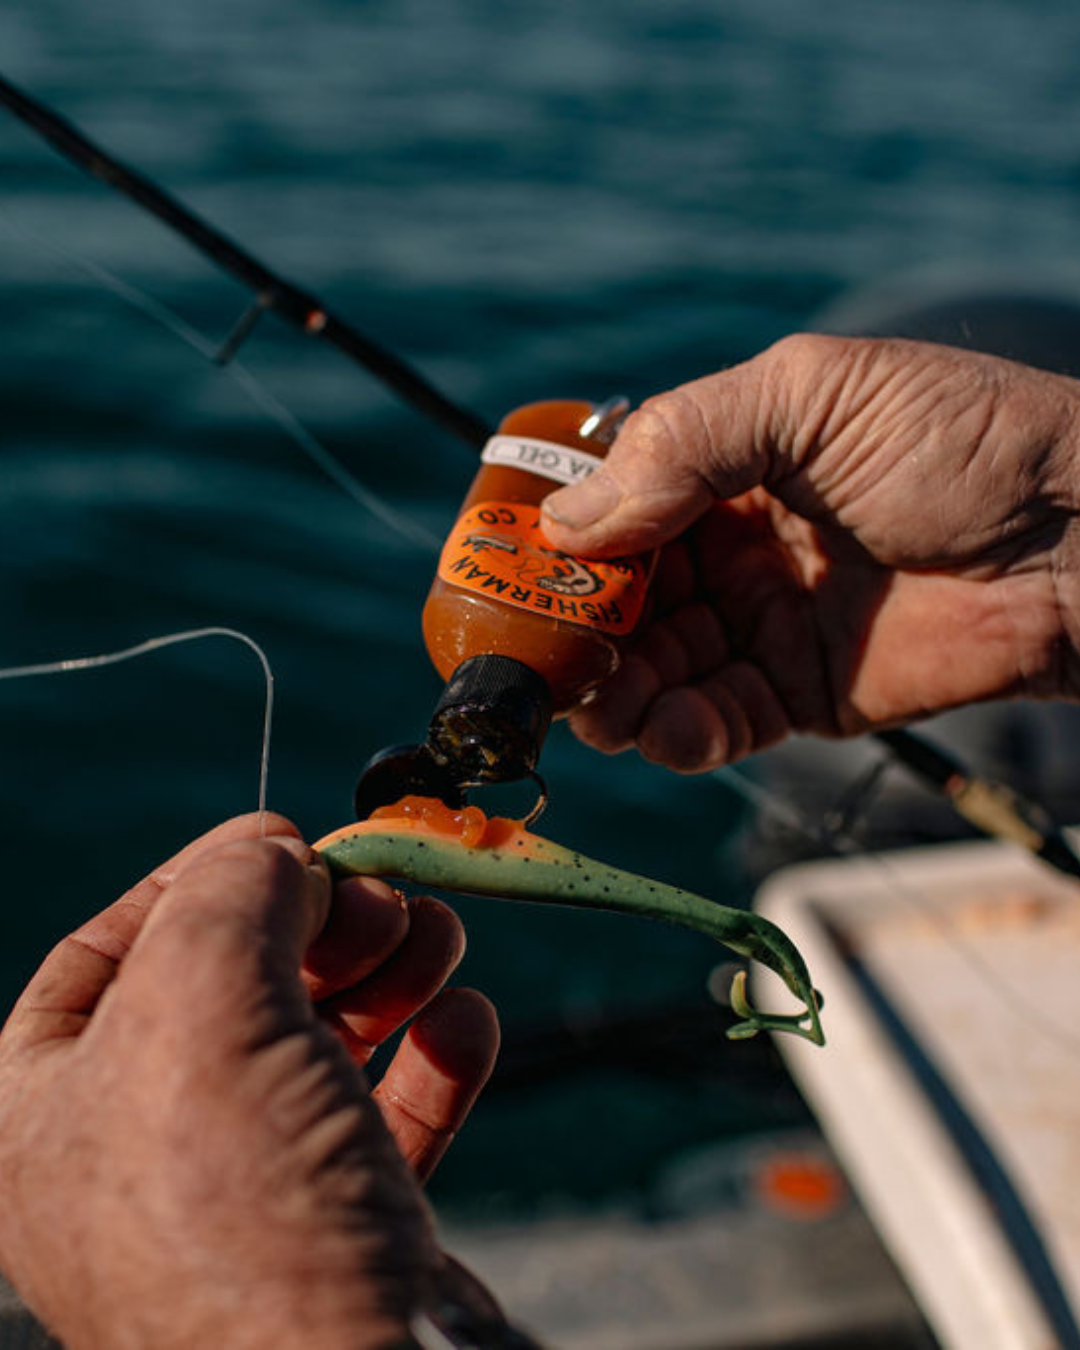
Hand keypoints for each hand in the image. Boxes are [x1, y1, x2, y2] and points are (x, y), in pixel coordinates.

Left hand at [0, 814, 499, 1349]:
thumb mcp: (202, 999)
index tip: (286, 841)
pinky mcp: (343, 1226)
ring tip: (440, 934)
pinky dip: (431, 1057)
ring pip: (321, 1044)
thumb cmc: (240, 1206)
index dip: (193, 879)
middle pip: (234, 987)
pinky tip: (466, 1023)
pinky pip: (385, 1116)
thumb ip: (229, 892)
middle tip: (383, 892)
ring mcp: (246, 1195)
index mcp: (47, 1111)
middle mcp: (138, 1154)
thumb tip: (275, 854)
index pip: (104, 953)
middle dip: (319, 923)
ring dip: (390, 971)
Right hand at [542, 335, 1079, 770]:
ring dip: (615, 692)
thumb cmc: (956, 436)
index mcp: (723, 462)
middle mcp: (730, 544)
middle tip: (535, 661)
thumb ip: (683, 443)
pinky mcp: (799, 696)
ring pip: (654, 668)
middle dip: (573, 630)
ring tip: (597, 708)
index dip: (554, 539)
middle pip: (618, 598)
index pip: (610, 505)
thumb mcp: (807, 396)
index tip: (500, 570)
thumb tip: (570, 522)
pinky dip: (682, 733)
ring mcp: (761, 623)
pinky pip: (717, 722)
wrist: (1079, 534)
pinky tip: (668, 731)